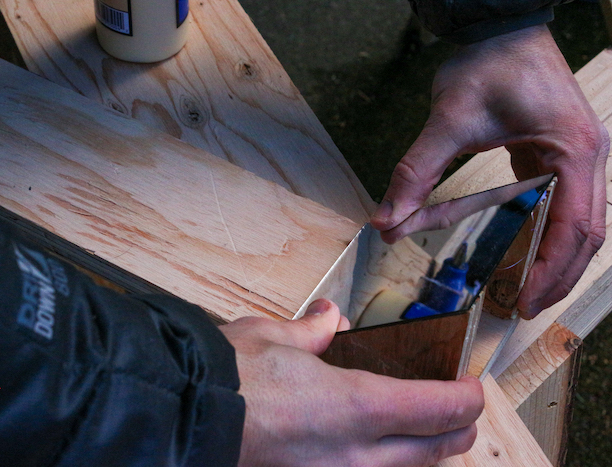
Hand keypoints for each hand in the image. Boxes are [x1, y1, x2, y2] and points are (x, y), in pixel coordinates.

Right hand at [220, 299, 483, 466]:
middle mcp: (359, 456)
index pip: (442, 409)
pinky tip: (373, 447)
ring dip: (424, 452)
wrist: (183, 418)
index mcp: (359, 407)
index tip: (473, 385)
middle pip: (438, 450)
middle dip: (459, 429)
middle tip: (461, 410)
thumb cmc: (230, 377)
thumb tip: (328, 317)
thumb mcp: (275, 336)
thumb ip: (312, 330)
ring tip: (423, 431)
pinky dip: (386, 462)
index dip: (468, 396)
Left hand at [371, 24, 608, 318]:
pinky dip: (545, 233)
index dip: (552, 271)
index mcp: (574, 149)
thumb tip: (385, 221)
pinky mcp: (558, 154)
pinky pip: (561, 203)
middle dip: (558, 275)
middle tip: (523, 308)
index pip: (575, 225)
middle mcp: (587, 156)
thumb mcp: (449, 120)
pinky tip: (522, 252)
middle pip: (586, 232)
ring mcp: (577, 156)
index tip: (524, 303)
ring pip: (579, 222)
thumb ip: (417, 172)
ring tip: (526, 291)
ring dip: (556, 259)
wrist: (501, 28)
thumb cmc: (487, 64)